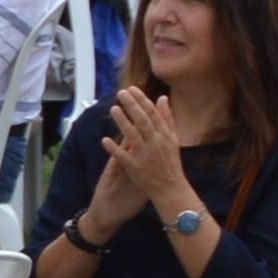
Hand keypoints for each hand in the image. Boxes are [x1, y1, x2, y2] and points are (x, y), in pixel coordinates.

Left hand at [103, 79, 188, 217]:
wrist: (171, 188)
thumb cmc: (171, 162)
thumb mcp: (173, 138)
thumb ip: (167, 118)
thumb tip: (162, 98)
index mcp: (164, 135)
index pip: (152, 114)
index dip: (142, 100)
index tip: (132, 89)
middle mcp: (155, 143)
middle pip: (142, 121)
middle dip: (132, 106)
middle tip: (120, 93)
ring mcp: (145, 155)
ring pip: (132, 135)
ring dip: (122, 121)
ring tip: (113, 109)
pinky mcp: (135, 167)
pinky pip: (123, 156)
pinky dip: (114, 148)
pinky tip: (105, 140)